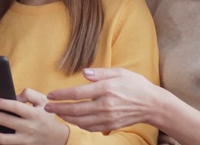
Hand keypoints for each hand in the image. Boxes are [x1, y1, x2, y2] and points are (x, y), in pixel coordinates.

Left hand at [0, 88, 68, 144]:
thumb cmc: (46, 117)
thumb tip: (14, 96)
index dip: (2, 103)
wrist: (57, 138)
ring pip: (4, 139)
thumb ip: (29, 94)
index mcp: (33, 114)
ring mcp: (25, 140)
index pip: (15, 107)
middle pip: (6, 121)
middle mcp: (29, 127)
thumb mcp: (43, 101)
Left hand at [44, 67, 159, 131]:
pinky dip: (78, 125)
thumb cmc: (135, 85)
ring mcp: (108, 117)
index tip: (50, 95)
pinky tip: (72, 119)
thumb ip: (100, 73)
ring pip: (81, 121)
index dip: (61, 95)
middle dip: (58, 109)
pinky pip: (90, 128)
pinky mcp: (111, 125)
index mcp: (106, 89)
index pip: (78, 94)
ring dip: (66, 118)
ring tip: (56, 113)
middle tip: (46, 107)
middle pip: (76, 110)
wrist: (153, 104)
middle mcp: (106, 105)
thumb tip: (84, 73)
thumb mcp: (119, 72)